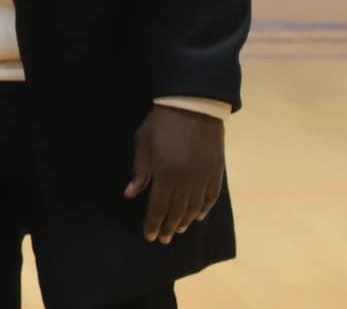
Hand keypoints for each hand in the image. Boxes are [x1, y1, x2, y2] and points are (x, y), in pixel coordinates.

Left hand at [124, 105, 225, 243]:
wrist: (193, 106)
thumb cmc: (161, 123)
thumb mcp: (143, 143)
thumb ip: (140, 171)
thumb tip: (130, 194)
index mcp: (165, 174)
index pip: (158, 207)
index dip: (153, 223)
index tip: (149, 236)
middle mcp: (186, 181)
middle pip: (176, 212)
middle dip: (168, 227)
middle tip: (163, 239)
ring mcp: (203, 178)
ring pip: (194, 208)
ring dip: (185, 222)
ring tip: (178, 230)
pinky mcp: (215, 172)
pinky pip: (210, 198)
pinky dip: (203, 210)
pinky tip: (198, 217)